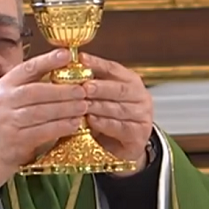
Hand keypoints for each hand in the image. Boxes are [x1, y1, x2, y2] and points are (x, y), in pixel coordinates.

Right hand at [0, 49, 87, 187]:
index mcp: (6, 84)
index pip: (28, 68)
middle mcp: (4, 100)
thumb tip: (68, 68)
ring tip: (83, 106)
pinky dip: (61, 126)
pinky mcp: (16, 139)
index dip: (48, 60)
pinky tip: (74, 123)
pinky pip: (43, 131)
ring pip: (42, 112)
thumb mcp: (16, 97)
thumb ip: (36, 84)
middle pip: (37, 91)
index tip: (67, 55)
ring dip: (66, 109)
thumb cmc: (13, 118)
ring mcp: (8, 121)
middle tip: (83, 90)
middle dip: (63, 90)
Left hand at [80, 53, 153, 174]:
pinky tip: (92, 121)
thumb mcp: (98, 100)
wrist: (119, 149)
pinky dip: (105, 123)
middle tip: (83, 87)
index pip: (114, 69)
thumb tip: (66, 68)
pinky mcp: (138, 135)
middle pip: (119, 89)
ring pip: (119, 109)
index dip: (97, 64)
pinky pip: (120, 127)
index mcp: (130, 82)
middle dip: (100, 87)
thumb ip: (89, 86)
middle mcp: (140, 96)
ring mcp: (142, 116)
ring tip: (83, 105)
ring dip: (99, 106)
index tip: (81, 59)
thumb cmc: (106, 120)